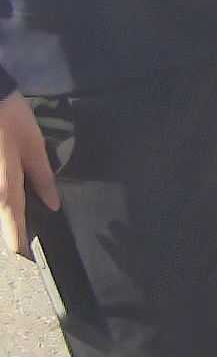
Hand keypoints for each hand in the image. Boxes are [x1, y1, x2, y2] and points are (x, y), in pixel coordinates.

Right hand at [0, 92, 56, 258]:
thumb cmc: (11, 120)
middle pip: (1, 212)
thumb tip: (52, 204)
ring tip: (22, 214)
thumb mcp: (33, 147)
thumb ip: (42, 178)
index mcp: (5, 187)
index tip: (25, 256)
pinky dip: (3, 196)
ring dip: (7, 209)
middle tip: (27, 235)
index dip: (19, 240)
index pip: (12, 222)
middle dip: (11, 225)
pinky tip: (12, 195)